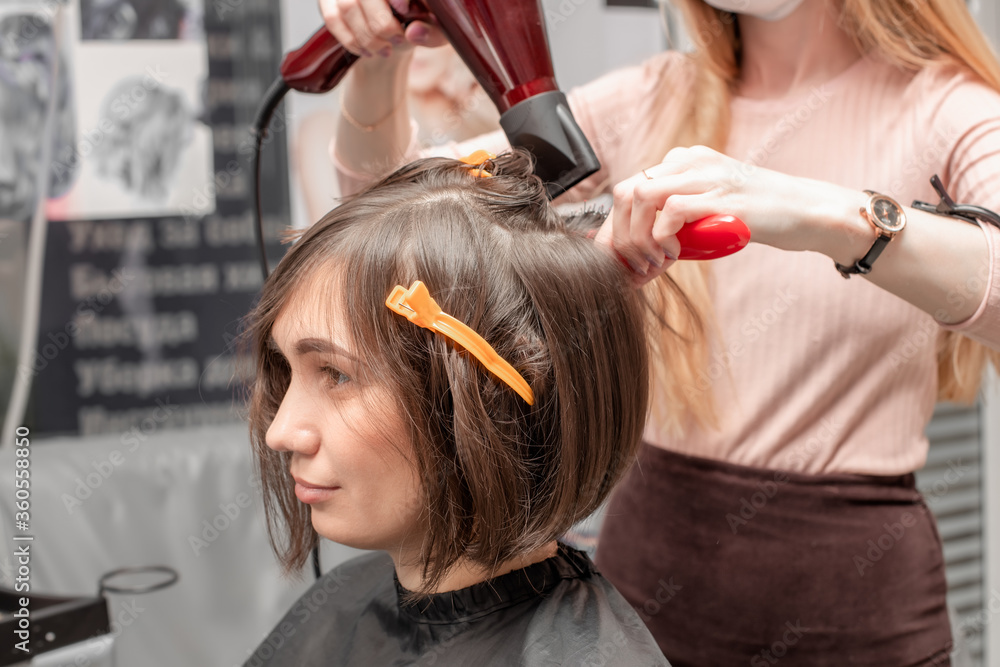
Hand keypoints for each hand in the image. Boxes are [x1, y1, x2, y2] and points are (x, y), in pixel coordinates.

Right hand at [317, 0, 445, 58]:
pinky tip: (366, 51)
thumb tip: (413, 33)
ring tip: (384, 50)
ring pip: (348, 7)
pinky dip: (351, 40)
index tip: (404, 10)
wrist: (397, 32)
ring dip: (367, 36)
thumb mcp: (436, 30)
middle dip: (381, 24)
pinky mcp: (329, 0)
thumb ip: (432, 32)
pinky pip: (333, 18)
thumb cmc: (420, 23)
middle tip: (398, 40)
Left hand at [594, 145, 856, 284]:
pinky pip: (672, 210)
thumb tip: (636, 243)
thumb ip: (676, 214)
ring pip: (643, 196)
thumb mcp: (708, 208)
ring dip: (639, 237)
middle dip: (621, 235)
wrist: (807, 211)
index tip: (621, 258)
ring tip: (653, 261)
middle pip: (627, 190)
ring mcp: (707, 176)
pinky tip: (672, 254)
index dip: (616, 227)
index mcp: (685, 160)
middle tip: (636, 265)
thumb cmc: (758, 215)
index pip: (628, 188)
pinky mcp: (723, 197)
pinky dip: (662, 237)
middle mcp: (691, 161)